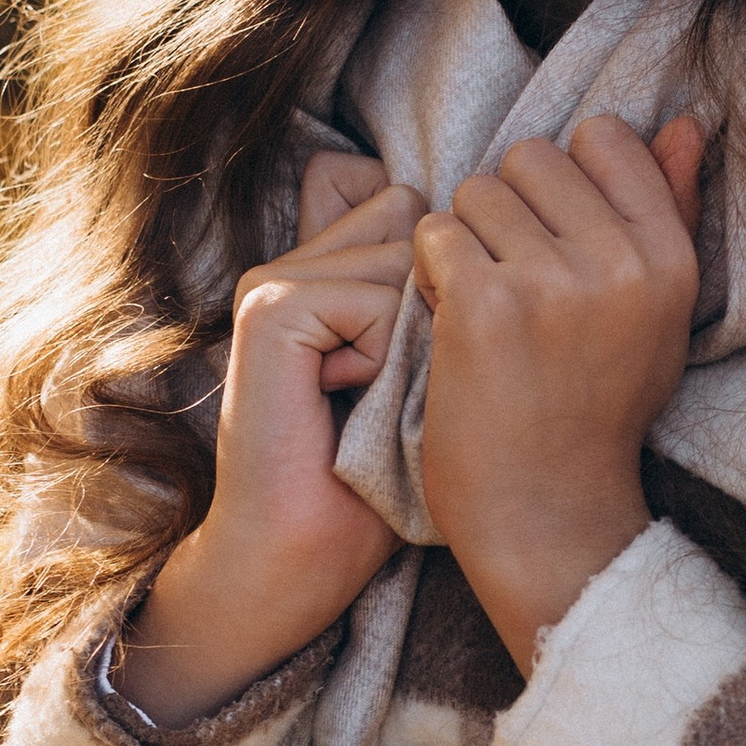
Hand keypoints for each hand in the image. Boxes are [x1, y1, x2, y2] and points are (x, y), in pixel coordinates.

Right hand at [116, 154, 423, 722]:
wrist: (304, 552)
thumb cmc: (371, 480)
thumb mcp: (417, 368)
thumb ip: (425, 289)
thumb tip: (473, 227)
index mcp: (316, 268)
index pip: (393, 194)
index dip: (430, 257)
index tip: (409, 348)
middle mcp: (288, 262)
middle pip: (410, 214)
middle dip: (428, 294)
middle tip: (385, 382)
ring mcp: (272, 280)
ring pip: (403, 252)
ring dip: (410, 335)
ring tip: (365, 397)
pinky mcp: (271, 308)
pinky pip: (378, 299)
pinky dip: (384, 359)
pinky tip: (343, 401)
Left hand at [414, 114, 703, 674]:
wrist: (546, 511)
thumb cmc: (596, 410)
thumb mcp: (657, 313)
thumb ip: (669, 210)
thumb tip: (687, 121)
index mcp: (669, 258)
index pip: (603, 137)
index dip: (562, 183)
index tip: (555, 242)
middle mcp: (620, 263)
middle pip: (530, 156)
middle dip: (508, 211)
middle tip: (515, 285)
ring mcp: (552, 283)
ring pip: (475, 191)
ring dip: (465, 243)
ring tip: (486, 310)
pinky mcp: (485, 306)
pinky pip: (435, 235)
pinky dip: (430, 277)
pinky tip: (454, 326)